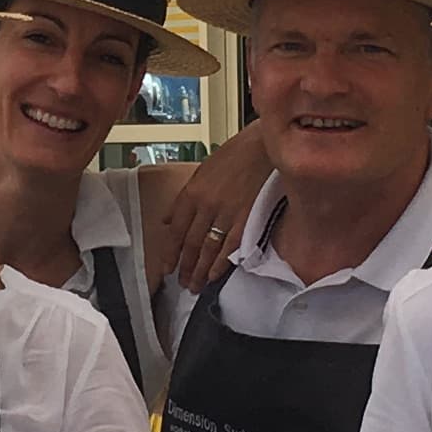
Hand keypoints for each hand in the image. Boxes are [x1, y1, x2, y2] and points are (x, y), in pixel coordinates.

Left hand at [147, 125, 275, 293]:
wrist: (264, 146)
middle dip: (185, 266)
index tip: (167, 268)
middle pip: (191, 243)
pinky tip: (213, 276)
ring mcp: (227, 213)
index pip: (176, 230)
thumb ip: (185, 198)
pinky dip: (221, 264)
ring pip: (208, 249)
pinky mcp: (247, 219)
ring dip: (200, 270)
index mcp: (192, 192)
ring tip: (195, 285)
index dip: (170, 252)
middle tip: (182, 282)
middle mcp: (206, 205)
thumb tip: (169, 219)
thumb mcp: (203, 171)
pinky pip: (230, 247)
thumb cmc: (236, 155)